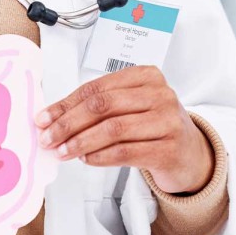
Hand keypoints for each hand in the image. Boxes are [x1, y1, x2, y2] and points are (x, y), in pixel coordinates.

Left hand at [33, 65, 213, 194]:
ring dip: (81, 142)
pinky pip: (126, 151)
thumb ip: (97, 107)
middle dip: (69, 123)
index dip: (66, 103)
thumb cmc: (153, 126)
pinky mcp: (170, 149)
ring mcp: (168, 121)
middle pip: (103, 106)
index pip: (96, 87)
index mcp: (146, 75)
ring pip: (113, 129)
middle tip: (48, 138)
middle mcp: (160, 94)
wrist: (192, 154)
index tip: (43, 118)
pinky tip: (86, 159)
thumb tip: (51, 117)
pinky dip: (101, 156)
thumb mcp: (129, 107)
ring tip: (63, 152)